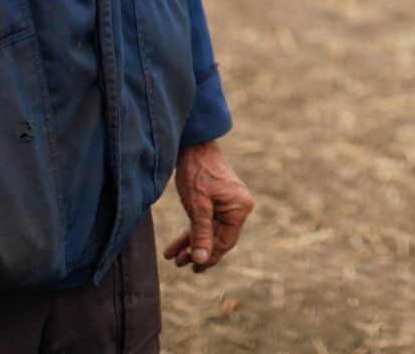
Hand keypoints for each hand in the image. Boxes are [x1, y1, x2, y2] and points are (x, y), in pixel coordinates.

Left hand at [162, 141, 253, 273]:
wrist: (194, 145)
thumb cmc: (197, 173)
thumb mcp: (198, 207)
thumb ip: (201, 234)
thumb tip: (202, 260)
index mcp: (240, 209)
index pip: (225, 242)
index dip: (209, 257)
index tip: (194, 269)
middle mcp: (239, 206)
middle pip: (218, 238)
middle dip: (197, 251)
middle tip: (180, 265)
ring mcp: (229, 202)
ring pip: (209, 230)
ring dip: (192, 243)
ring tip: (174, 258)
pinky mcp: (218, 199)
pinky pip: (206, 220)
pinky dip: (192, 230)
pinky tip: (176, 244)